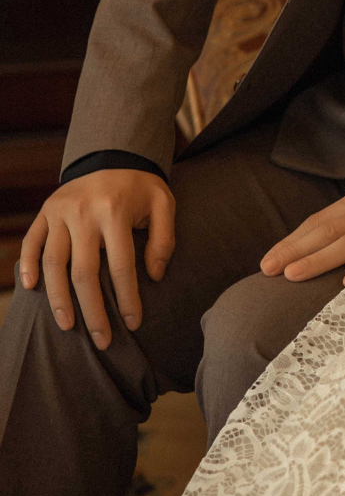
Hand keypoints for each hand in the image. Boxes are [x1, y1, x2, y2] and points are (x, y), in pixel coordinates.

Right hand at [20, 169, 176, 349]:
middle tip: (101, 340)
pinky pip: (31, 242)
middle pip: (84, 272)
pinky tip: (31, 289)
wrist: (113, 156)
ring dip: (58, 298)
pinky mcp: (45, 212)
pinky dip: (28, 265)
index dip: (126, 298)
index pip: (121, 266)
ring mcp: (60, 212)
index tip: (133, 323)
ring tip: (67, 326)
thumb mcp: (164, 204)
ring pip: (53, 263)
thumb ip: (164, 239)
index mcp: (116, 211)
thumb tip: (154, 276)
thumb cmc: (140, 188)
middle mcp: (84, 212)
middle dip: (92, 311)